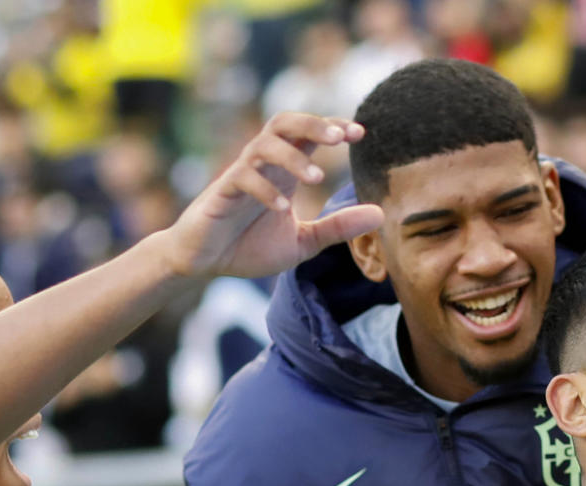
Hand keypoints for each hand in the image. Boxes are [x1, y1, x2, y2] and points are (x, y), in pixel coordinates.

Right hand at [163, 113, 383, 281]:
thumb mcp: (303, 242)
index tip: (360, 133)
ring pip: (264, 145)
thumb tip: (380, 214)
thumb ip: (337, 227)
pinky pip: (243, 178)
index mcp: (284, 171)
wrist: (204, 262)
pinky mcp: (222, 193)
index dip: (333, 127)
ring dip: (292, 157)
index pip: (309, 136)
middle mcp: (263, 165)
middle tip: (340, 137)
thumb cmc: (249, 246)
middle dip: (313, 124)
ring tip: (316, 178)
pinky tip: (283, 208)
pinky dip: (265, 189)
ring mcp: (241, 175)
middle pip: (284, 123)